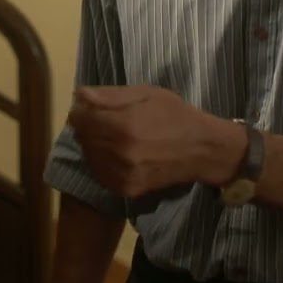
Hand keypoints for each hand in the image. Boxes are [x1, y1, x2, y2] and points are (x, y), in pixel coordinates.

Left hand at [67, 85, 239, 196]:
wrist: (202, 150)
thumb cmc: (175, 115)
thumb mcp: (146, 93)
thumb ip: (110, 96)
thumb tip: (80, 96)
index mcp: (123, 125)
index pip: (80, 118)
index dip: (80, 110)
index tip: (88, 107)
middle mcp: (119, 153)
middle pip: (82, 137)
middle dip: (86, 126)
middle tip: (102, 120)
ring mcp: (123, 174)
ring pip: (88, 156)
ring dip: (92, 144)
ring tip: (111, 136)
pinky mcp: (127, 189)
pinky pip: (100, 173)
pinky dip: (101, 162)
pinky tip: (115, 153)